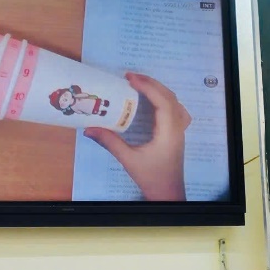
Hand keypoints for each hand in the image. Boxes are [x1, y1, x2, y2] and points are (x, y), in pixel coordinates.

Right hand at [85, 72, 191, 200]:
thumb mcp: (128, 160)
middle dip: (151, 84)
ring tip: (141, 84)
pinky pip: (176, 110)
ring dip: (159, 89)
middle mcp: (177, 128)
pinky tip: (154, 100)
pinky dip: (165, 99)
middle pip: (170, 98)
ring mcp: (180, 130)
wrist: (168, 193)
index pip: (162, 102)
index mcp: (168, 132)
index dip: (148, 87)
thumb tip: (88, 128)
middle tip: (130, 77)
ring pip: (175, 102)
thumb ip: (110, 142)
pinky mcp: (177, 134)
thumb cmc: (150, 177)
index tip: (131, 79)